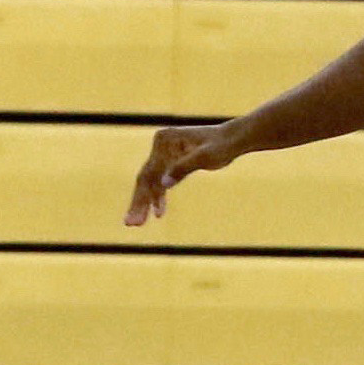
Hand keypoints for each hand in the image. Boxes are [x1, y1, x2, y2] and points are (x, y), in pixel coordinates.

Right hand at [124, 121, 241, 228]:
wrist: (233, 140)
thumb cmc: (221, 145)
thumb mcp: (204, 157)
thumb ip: (183, 168)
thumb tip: (163, 184)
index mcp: (164, 140)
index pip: (150, 172)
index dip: (143, 196)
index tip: (139, 216)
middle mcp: (160, 145)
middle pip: (146, 178)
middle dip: (139, 202)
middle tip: (130, 224)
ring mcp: (164, 153)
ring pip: (151, 182)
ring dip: (146, 203)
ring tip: (137, 224)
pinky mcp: (171, 160)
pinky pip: (161, 181)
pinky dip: (159, 197)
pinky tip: (159, 213)